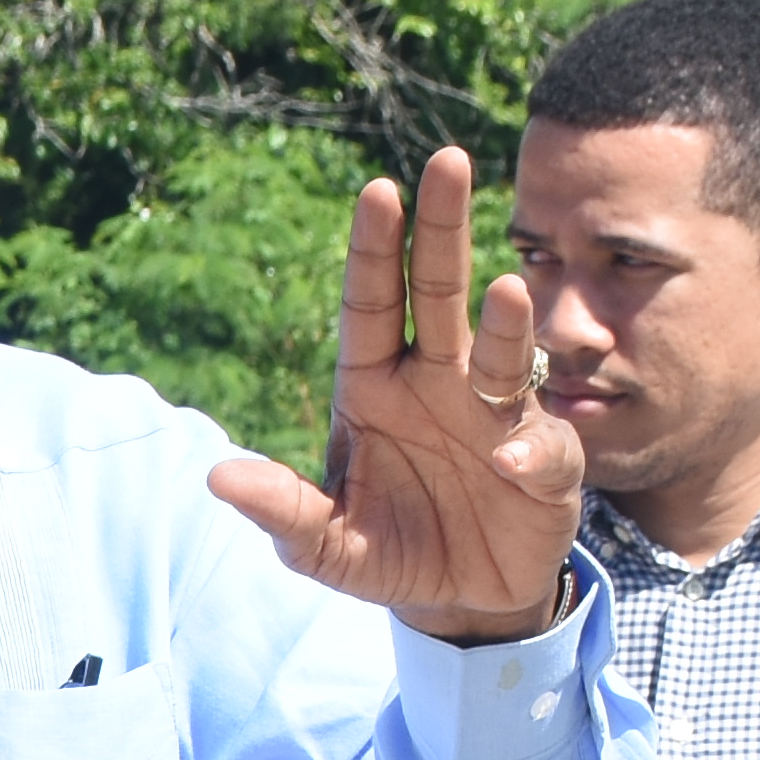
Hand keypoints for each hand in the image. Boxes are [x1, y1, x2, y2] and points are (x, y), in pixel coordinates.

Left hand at [203, 145, 588, 644]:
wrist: (458, 599)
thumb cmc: (384, 552)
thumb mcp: (323, 544)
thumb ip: (281, 509)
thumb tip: (216, 476)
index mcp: (375, 387)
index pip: (370, 305)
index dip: (375, 251)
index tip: (378, 191)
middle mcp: (437, 383)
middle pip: (439, 293)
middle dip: (443, 229)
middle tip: (449, 160)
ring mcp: (493, 414)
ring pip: (502, 350)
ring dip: (507, 321)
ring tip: (505, 289)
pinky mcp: (542, 460)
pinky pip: (539, 444)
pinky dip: (529, 449)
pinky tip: (509, 459)